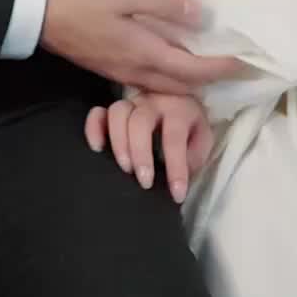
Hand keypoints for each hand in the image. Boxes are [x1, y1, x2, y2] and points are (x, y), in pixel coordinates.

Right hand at [7, 0, 242, 95]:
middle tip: (228, 68)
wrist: (24, 2)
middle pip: (174, 82)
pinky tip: (161, 52)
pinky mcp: (95, 56)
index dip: (219, 68)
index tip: (245, 65)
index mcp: (141, 50)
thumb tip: (200, 17)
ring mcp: (109, 64)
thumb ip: (166, 3)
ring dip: (181, 75)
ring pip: (155, 79)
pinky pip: (139, 71)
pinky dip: (159, 68)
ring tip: (200, 62)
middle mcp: (128, 65)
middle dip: (204, 79)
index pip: (191, 69)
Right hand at [84, 93, 214, 204]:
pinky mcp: (115, 108)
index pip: (174, 137)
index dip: (176, 168)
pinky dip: (94, 128)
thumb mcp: (202, 139)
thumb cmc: (189, 127)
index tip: (176, 195)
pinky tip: (98, 149)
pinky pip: (98, 113)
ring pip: (117, 113)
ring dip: (118, 143)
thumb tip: (177, 176)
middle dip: (141, 154)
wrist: (180, 102)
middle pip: (140, 122)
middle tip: (144, 182)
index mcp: (178, 108)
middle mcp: (153, 101)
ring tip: (125, 168)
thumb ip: (194, 157)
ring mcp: (132, 102)